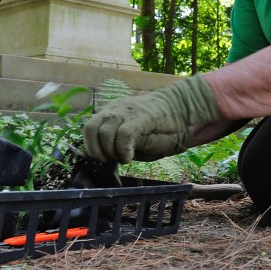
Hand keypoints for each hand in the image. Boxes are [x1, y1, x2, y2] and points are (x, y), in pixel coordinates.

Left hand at [84, 74, 220, 162]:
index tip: (104, 160)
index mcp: (112, 111)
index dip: (92, 147)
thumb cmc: (159, 126)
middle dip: (97, 151)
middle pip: (90, 129)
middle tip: (111, 161)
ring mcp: (127, 111)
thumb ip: (119, 141)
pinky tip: (129, 158)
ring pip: (105, 131)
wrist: (182, 108)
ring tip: (123, 158)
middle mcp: (115, 109)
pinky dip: (123, 149)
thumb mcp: (135, 135)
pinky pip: (124, 133)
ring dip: (110, 151)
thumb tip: (106, 158)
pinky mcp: (142, 117)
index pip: (88, 128)